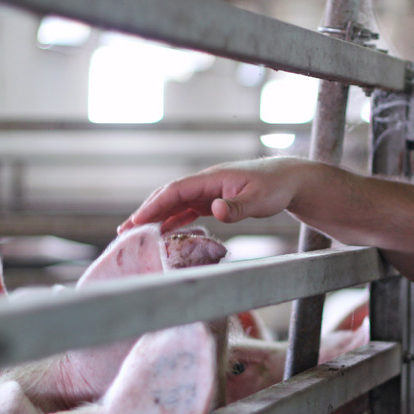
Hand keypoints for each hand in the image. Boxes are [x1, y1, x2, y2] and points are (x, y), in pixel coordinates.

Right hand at [119, 157, 304, 234]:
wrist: (289, 180)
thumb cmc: (275, 187)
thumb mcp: (259, 199)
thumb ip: (237, 206)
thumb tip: (215, 211)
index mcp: (211, 179)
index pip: (175, 191)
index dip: (154, 206)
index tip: (137, 222)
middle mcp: (205, 183)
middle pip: (168, 196)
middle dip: (146, 212)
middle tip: (125, 231)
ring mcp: (208, 192)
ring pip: (175, 203)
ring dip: (156, 217)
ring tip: (135, 234)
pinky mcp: (214, 200)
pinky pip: (187, 210)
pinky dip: (173, 220)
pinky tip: (162, 232)